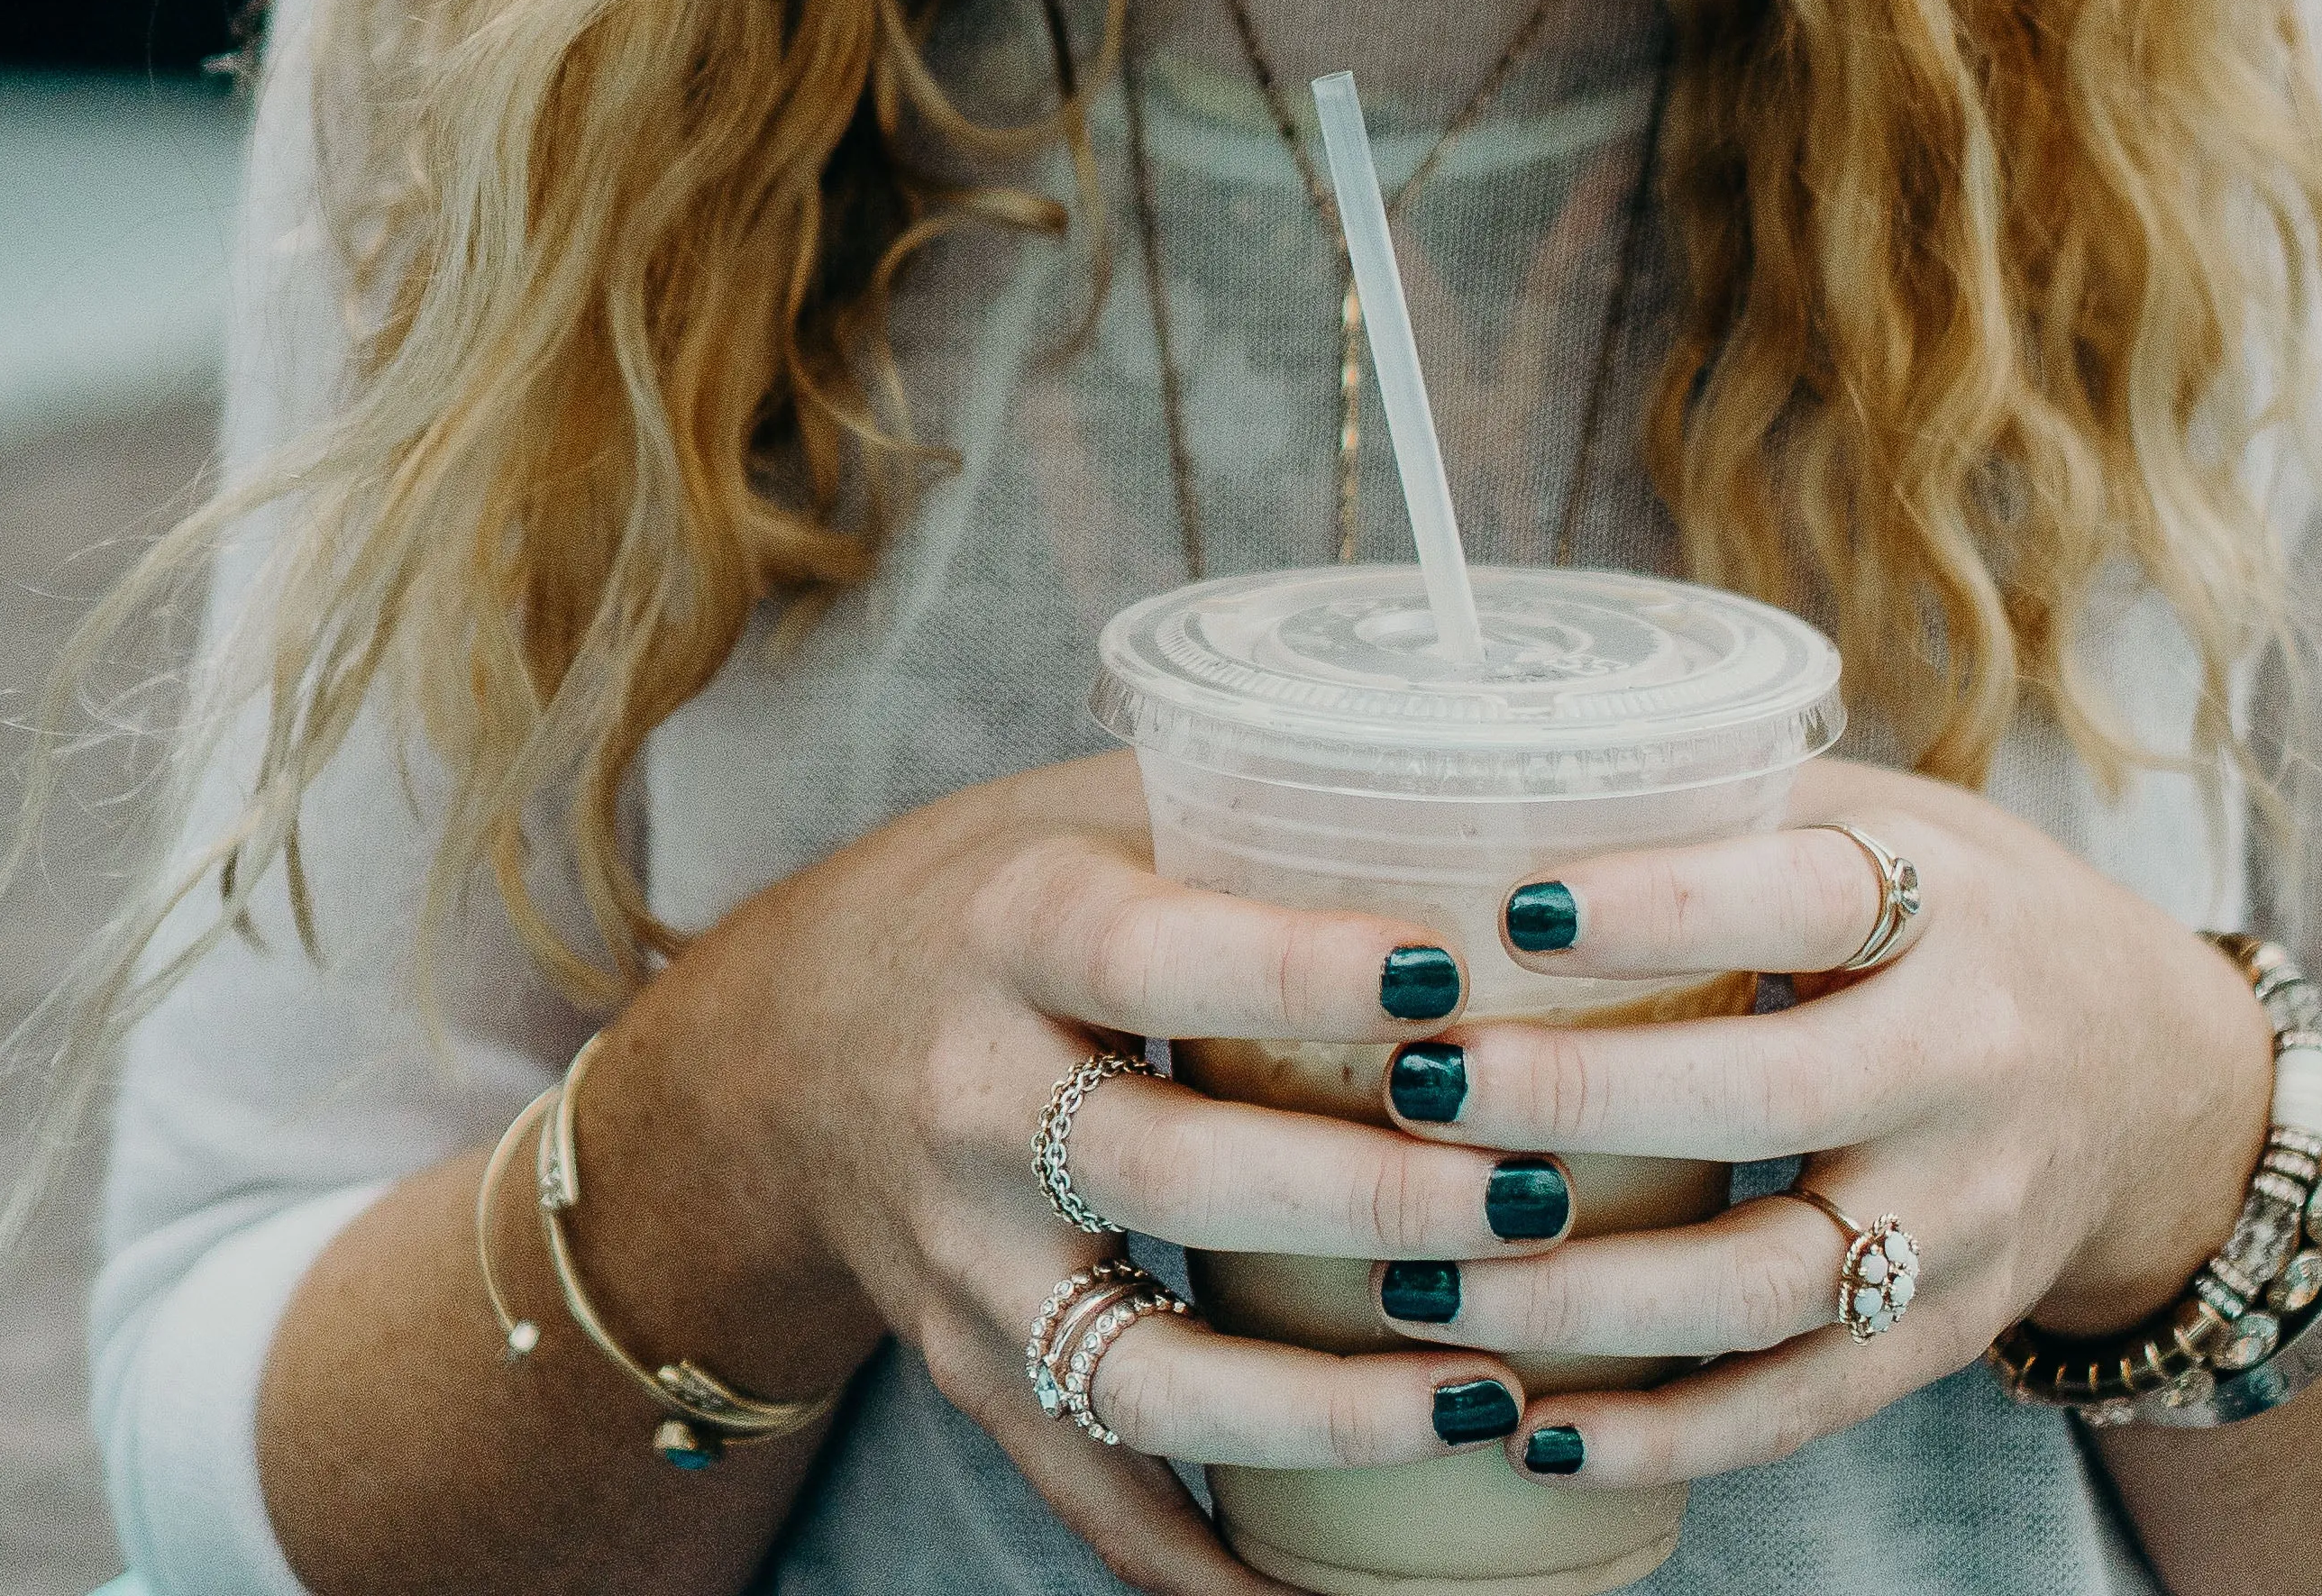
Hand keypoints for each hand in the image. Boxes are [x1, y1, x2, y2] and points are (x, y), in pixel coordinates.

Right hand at [734, 748, 1563, 1589]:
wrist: (789, 1049)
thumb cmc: (1007, 898)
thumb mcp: (1099, 806)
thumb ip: (1259, 802)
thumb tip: (1496, 815)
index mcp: (1017, 926)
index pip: (1159, 952)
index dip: (1304, 971)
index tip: (1452, 982)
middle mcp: (972, 1096)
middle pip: (1172, 1174)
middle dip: (1367, 1202)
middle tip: (1533, 1196)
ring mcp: (966, 1258)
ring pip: (1146, 1369)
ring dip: (1329, 1406)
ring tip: (1491, 1393)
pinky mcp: (973, 1371)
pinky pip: (1093, 1489)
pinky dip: (1209, 1563)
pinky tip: (1334, 1587)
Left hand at [1346, 756, 2275, 1496]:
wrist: (2157, 1084)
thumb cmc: (1966, 914)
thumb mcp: (1892, 820)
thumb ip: (1733, 801)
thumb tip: (1500, 770)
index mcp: (1943, 902)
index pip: (1799, 898)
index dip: (1657, 907)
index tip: (1510, 908)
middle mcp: (1966, 1062)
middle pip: (1764, 1099)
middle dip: (1578, 1102)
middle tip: (1419, 1088)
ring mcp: (1963, 1217)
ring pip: (1764, 1279)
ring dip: (1583, 1292)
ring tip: (1421, 1273)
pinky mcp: (1944, 1335)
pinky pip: (1797, 1403)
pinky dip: (1664, 1433)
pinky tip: (1533, 1431)